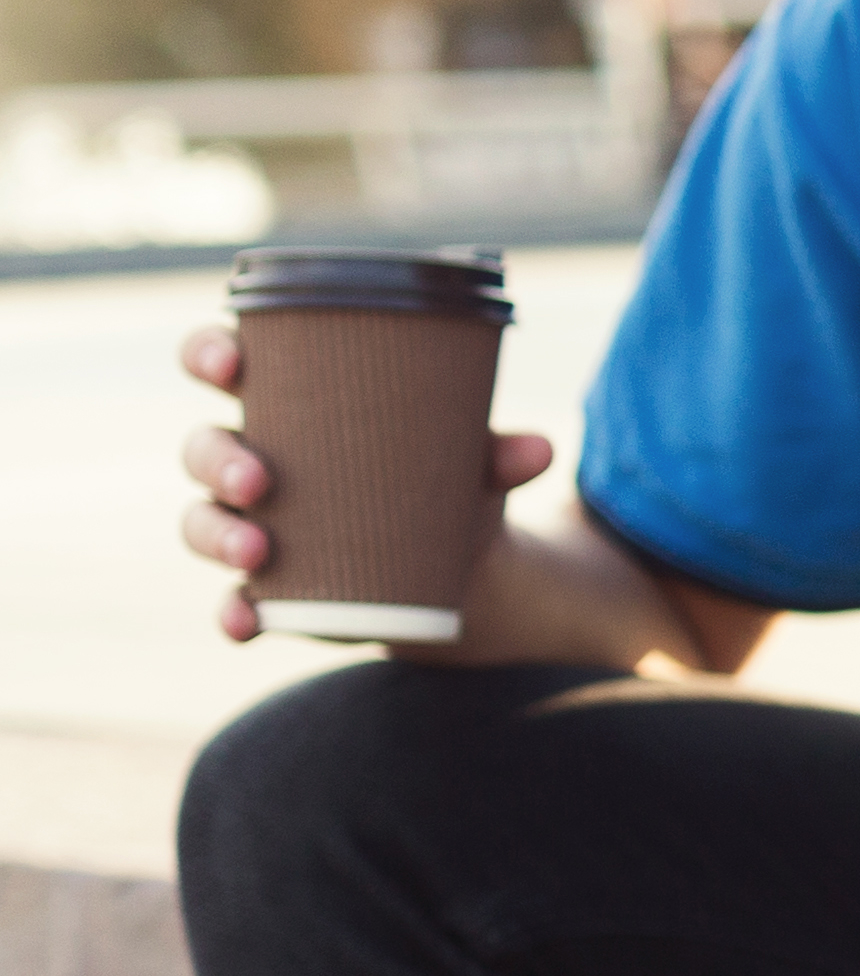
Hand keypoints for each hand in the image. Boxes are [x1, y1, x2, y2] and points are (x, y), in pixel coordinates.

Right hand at [176, 321, 556, 645]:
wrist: (460, 568)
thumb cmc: (445, 480)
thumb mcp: (470, 462)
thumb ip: (498, 453)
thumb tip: (540, 449)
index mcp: (290, 404)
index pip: (223, 361)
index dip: (210, 352)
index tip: (231, 360)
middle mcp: (255, 459)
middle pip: (203, 447)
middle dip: (219, 460)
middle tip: (257, 479)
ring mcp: (253, 524)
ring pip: (203, 521)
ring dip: (219, 534)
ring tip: (258, 551)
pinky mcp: (268, 588)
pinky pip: (232, 599)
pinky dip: (233, 613)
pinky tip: (245, 623)